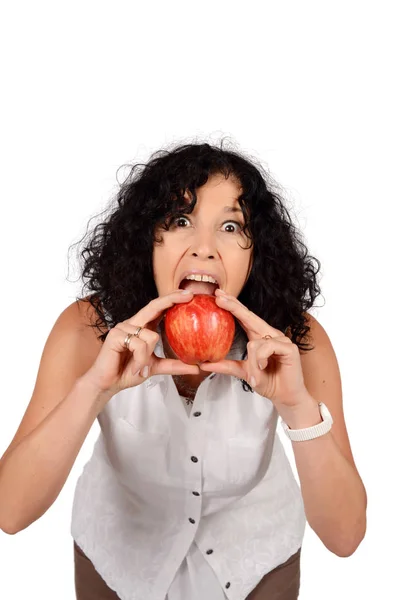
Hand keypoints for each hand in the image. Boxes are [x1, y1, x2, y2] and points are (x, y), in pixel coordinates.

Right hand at [83, 290, 199, 395]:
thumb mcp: (155, 367)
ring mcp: (123, 327)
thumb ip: (174, 365)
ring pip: (151, 336)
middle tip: (188, 296)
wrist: (108, 384)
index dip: (173, 299)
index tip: (190, 295)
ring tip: (140, 369)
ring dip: (148, 357)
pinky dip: (140, 360)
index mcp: (142, 327)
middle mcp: (133, 323)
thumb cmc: (127, 372)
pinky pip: (139, 344)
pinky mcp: (115, 335)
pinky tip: (134, 368)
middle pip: (154, 306)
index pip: (159, 309)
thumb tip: (196, 368)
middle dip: (172, 299)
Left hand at [199, 289, 308, 407]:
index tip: (217, 295)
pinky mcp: (289, 347)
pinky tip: (264, 368)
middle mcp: (270, 334)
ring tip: (255, 375)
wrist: (285, 396)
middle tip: (219, 297)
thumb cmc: (268, 381)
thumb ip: (225, 366)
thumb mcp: (242, 372)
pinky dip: (261, 361)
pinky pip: (267, 348)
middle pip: (249, 316)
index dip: (232, 305)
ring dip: (252, 362)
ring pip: (254, 343)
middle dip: (233, 306)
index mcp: (259, 336)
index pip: (244, 317)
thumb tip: (203, 364)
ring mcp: (280, 339)